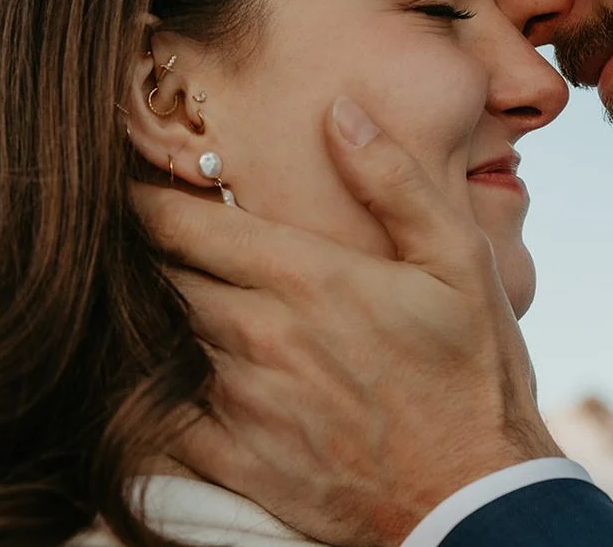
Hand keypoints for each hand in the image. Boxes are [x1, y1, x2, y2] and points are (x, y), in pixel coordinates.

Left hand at [134, 97, 558, 546]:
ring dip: (185, 320)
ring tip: (211, 309)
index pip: (182, 225)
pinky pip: (171, 417)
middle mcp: (261, 336)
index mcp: (308, 278)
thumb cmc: (472, 372)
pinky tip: (208, 383)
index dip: (148, 202)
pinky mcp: (238, 461)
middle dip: (170, 257)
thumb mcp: (458, 261)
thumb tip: (341, 112)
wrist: (475, 499)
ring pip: (175, 340)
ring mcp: (244, 403)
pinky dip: (175, 395)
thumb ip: (394, 181)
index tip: (138, 187)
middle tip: (181, 244)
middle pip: (170, 277)